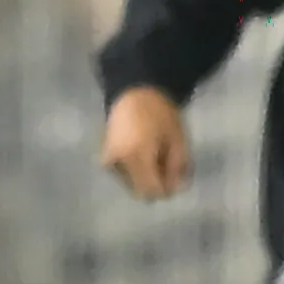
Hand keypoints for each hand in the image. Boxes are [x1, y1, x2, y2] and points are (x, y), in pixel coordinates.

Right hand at [101, 85, 190, 200]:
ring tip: (155, 158)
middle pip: (139, 190)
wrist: (133, 94)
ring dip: (145, 178)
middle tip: (167, 167)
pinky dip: (135, 172)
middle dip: (156, 184)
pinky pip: (123, 175)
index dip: (167, 190)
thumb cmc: (160, 113)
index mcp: (136, 156)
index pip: (152, 189)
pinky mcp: (106, 159)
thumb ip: (177, 167)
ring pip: (131, 184)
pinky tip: (143, 156)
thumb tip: (177, 188)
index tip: (177, 180)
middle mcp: (118, 163)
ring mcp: (109, 161)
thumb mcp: (177, 139)